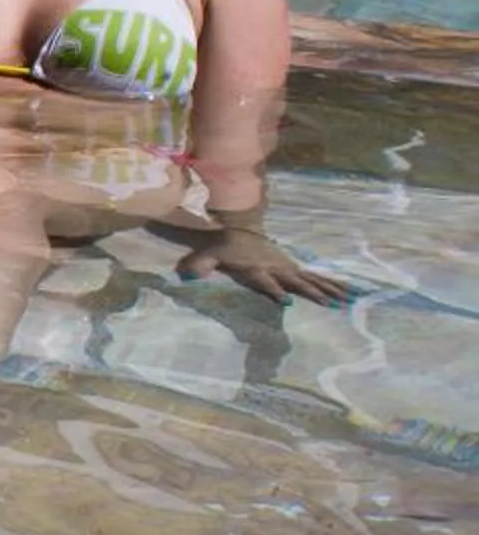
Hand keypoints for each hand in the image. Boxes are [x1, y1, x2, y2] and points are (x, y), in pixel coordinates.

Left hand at [179, 226, 349, 304]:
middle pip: (297, 281)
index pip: (266, 281)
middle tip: (331, 304)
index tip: (286, 301)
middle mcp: (276, 267)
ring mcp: (287, 267)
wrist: (240, 230)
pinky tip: (349, 293)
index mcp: (256, 267)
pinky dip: (333, 284)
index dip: (274, 290)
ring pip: (312, 279)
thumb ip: (198, 265)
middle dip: (313, 292)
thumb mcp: (208, 254)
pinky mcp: (294, 267)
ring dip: (330, 290)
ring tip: (348, 301)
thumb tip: (186, 276)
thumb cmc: (223, 247)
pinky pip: (316, 277)